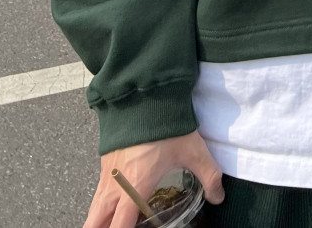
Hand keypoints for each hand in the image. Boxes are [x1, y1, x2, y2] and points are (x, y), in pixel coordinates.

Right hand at [83, 131, 224, 227]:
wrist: (145, 96)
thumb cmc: (166, 125)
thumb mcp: (194, 151)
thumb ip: (209, 176)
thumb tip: (218, 196)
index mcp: (136, 188)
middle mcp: (116, 186)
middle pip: (95, 224)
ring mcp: (107, 175)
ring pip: (93, 210)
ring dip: (99, 221)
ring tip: (113, 224)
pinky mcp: (105, 164)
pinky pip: (96, 195)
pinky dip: (100, 208)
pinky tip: (114, 208)